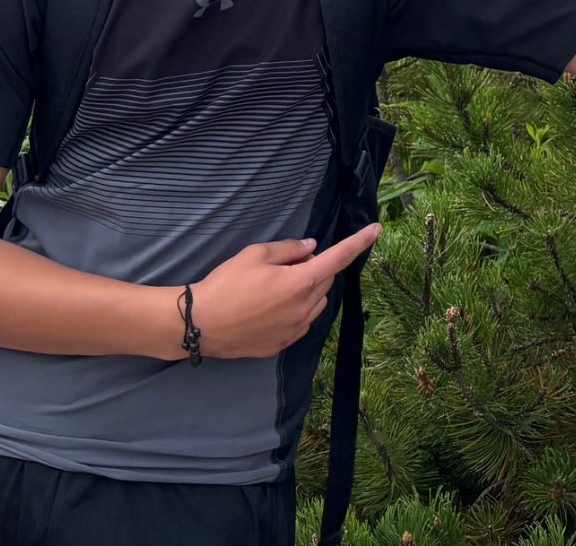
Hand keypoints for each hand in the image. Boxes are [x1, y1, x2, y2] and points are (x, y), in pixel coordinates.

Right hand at [181, 222, 379, 359]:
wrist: (199, 325)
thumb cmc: (226, 284)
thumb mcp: (255, 255)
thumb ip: (289, 249)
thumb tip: (312, 248)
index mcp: (300, 282)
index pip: (339, 258)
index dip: (359, 242)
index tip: (376, 230)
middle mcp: (304, 308)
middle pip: (326, 280)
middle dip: (317, 267)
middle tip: (289, 263)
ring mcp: (294, 330)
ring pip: (317, 303)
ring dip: (309, 291)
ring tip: (277, 288)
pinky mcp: (281, 345)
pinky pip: (302, 323)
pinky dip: (297, 311)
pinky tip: (271, 309)